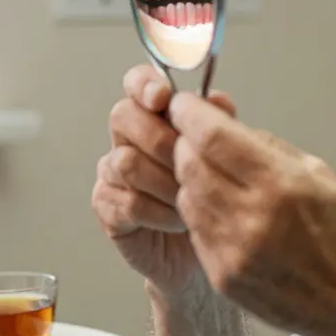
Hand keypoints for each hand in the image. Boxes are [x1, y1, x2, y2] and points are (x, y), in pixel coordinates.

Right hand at [91, 65, 235, 297]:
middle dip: (161, 139)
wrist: (210, 251)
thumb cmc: (217, 198)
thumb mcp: (227, 158)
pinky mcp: (108, 207)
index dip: (144, 84)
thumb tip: (218, 99)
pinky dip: (158, 211)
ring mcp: (114, 173)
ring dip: (165, 182)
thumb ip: (220, 126)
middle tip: (189, 163)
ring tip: (193, 199)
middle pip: (124, 117)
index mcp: (157, 117)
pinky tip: (179, 221)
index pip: (137, 84)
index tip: (161, 96)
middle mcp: (130, 139)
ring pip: (126, 161)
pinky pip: (126, 200)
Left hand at [168, 93, 335, 335]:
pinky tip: (224, 211)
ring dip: (192, 179)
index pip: (212, 136)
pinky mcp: (222, 276)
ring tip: (213, 175)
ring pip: (186, 196)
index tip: (185, 105)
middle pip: (189, 164)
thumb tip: (229, 129)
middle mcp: (251, 217)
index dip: (190, 114)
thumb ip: (270, 149)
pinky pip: (195, 231)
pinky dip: (202, 213)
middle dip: (186, 144)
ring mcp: (232, 251)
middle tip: (196, 138)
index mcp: (281, 184)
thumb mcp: (320, 176)